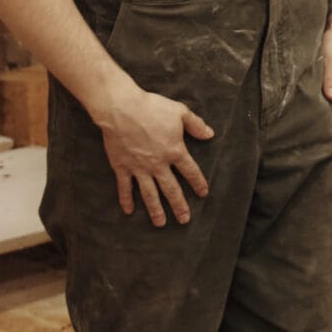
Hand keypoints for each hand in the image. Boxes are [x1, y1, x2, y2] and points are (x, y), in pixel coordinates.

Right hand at [95, 86, 214, 226]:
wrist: (122, 109)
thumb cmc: (152, 107)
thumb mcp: (179, 112)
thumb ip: (196, 125)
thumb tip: (210, 134)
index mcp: (175, 151)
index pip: (190, 171)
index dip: (198, 183)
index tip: (203, 194)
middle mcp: (158, 164)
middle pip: (171, 189)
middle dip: (179, 206)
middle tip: (184, 220)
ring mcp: (139, 168)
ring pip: (150, 194)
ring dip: (156, 210)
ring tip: (161, 223)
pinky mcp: (122, 167)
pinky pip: (125, 187)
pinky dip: (126, 199)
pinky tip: (129, 211)